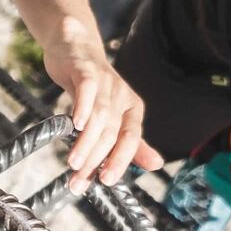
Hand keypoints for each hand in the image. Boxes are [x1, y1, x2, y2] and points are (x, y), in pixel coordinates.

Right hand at [42, 18, 161, 188]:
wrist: (74, 49)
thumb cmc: (92, 89)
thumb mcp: (111, 116)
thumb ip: (131, 142)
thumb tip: (157, 164)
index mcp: (133, 110)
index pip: (131, 140)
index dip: (120, 161)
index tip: (106, 181)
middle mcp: (123, 96)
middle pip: (113, 132)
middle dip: (97, 159)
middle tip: (80, 180)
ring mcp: (106, 82)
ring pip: (100, 117)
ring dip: (87, 142)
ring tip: (74, 163)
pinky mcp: (87, 71)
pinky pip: (88, 90)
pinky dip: (83, 108)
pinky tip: (76, 125)